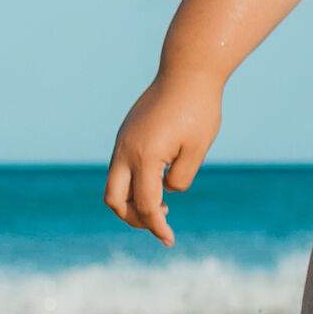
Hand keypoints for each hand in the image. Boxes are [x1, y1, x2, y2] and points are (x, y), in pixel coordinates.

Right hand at [104, 68, 223, 245]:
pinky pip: (121, 168)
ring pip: (114, 184)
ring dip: (132, 202)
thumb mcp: (197, 149)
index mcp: (144, 157)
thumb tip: (166, 192)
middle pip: (114, 199)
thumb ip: (180, 177)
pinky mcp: (125, 134)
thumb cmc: (198, 110)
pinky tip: (158, 185)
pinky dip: (133, 184)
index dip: (157, 227)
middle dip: (133, 219)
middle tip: (160, 226)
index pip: (146, 205)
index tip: (169, 240)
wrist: (187, 73)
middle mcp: (125, 151)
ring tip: (163, 208)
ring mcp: (122, 142)